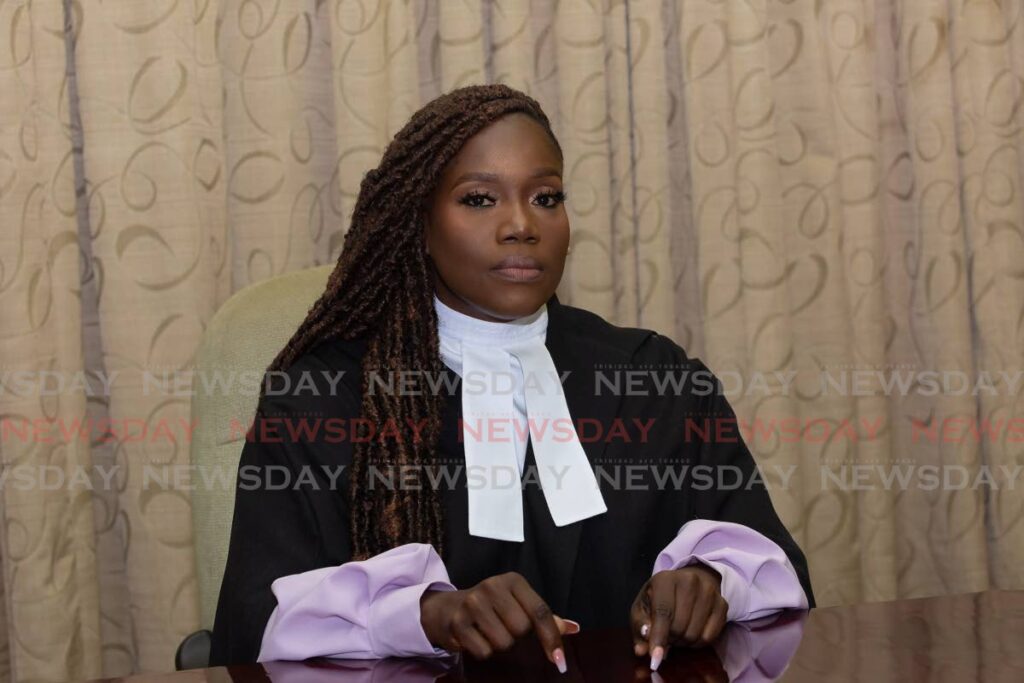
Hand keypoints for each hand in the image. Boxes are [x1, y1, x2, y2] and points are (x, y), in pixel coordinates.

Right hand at [420, 572, 578, 672]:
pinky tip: (475, 639)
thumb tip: (573, 628)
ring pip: (504, 642)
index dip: (551, 637)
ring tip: (489, 633)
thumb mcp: (517, 604)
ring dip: (500, 645)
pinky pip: (484, 651)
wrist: (447, 608)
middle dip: (517, 637)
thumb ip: (544, 617)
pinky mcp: (458, 622)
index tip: (559, 660)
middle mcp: (492, 586)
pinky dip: (483, 651)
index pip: (540, 611)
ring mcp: (473, 603)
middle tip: (505, 629)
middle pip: (522, 629)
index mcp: (513, 580)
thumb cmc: (491, 607)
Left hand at [631, 564, 727, 669]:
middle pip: (679, 626)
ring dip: (683, 641)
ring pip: (695, 634)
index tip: (655, 658)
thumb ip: (640, 627)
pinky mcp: (722, 604)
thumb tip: (642, 649)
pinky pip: (710, 637)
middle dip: (670, 638)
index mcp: (665, 579)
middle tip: (666, 634)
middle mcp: (690, 581)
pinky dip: (698, 642)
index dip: (658, 637)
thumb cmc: (660, 597)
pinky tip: (691, 632)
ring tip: (677, 631)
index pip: (663, 613)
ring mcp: (709, 591)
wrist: (687, 583)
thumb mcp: (642, 607)